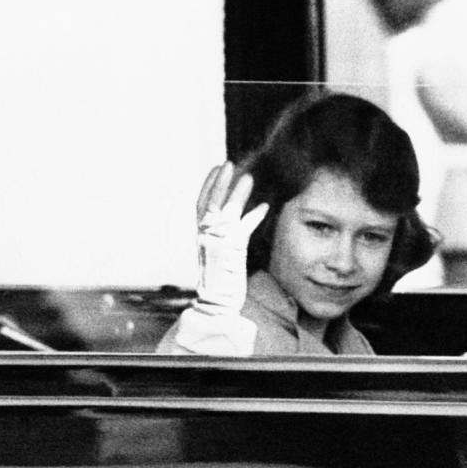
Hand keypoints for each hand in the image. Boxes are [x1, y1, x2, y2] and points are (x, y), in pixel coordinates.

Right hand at [195, 162, 268, 311]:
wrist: (214, 304)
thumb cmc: (219, 280)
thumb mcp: (223, 251)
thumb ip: (231, 232)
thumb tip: (248, 213)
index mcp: (201, 235)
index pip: (201, 204)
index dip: (208, 184)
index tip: (217, 168)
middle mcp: (206, 236)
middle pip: (209, 202)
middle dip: (218, 182)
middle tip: (228, 163)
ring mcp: (217, 242)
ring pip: (225, 211)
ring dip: (236, 193)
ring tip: (248, 176)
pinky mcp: (230, 251)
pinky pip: (242, 229)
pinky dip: (254, 217)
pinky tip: (265, 206)